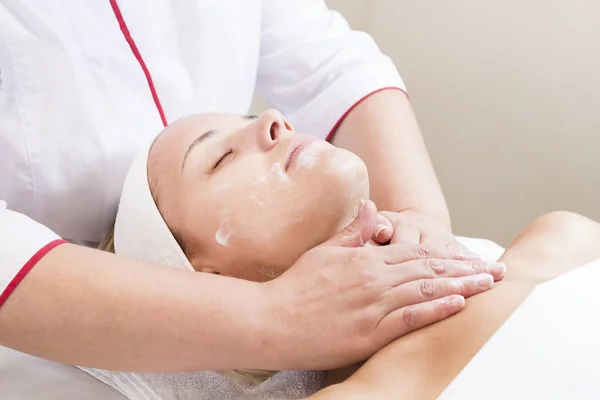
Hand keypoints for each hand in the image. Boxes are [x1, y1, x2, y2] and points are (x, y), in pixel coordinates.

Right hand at [260, 201, 505, 369]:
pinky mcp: (368, 333)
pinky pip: (409, 318)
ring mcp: (372, 305)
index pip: (416, 251)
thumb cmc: (294, 286)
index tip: (473, 257)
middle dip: (466, 269)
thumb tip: (374, 208)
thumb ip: (354, 232)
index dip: (448, 253)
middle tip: (497, 271)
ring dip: (461, 286)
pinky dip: (435, 309)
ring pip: (426, 290)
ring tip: (489, 285)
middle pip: (429, 268)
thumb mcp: (323, 251)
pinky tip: (458, 304)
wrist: (270, 320)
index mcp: (365, 258)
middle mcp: (374, 278)